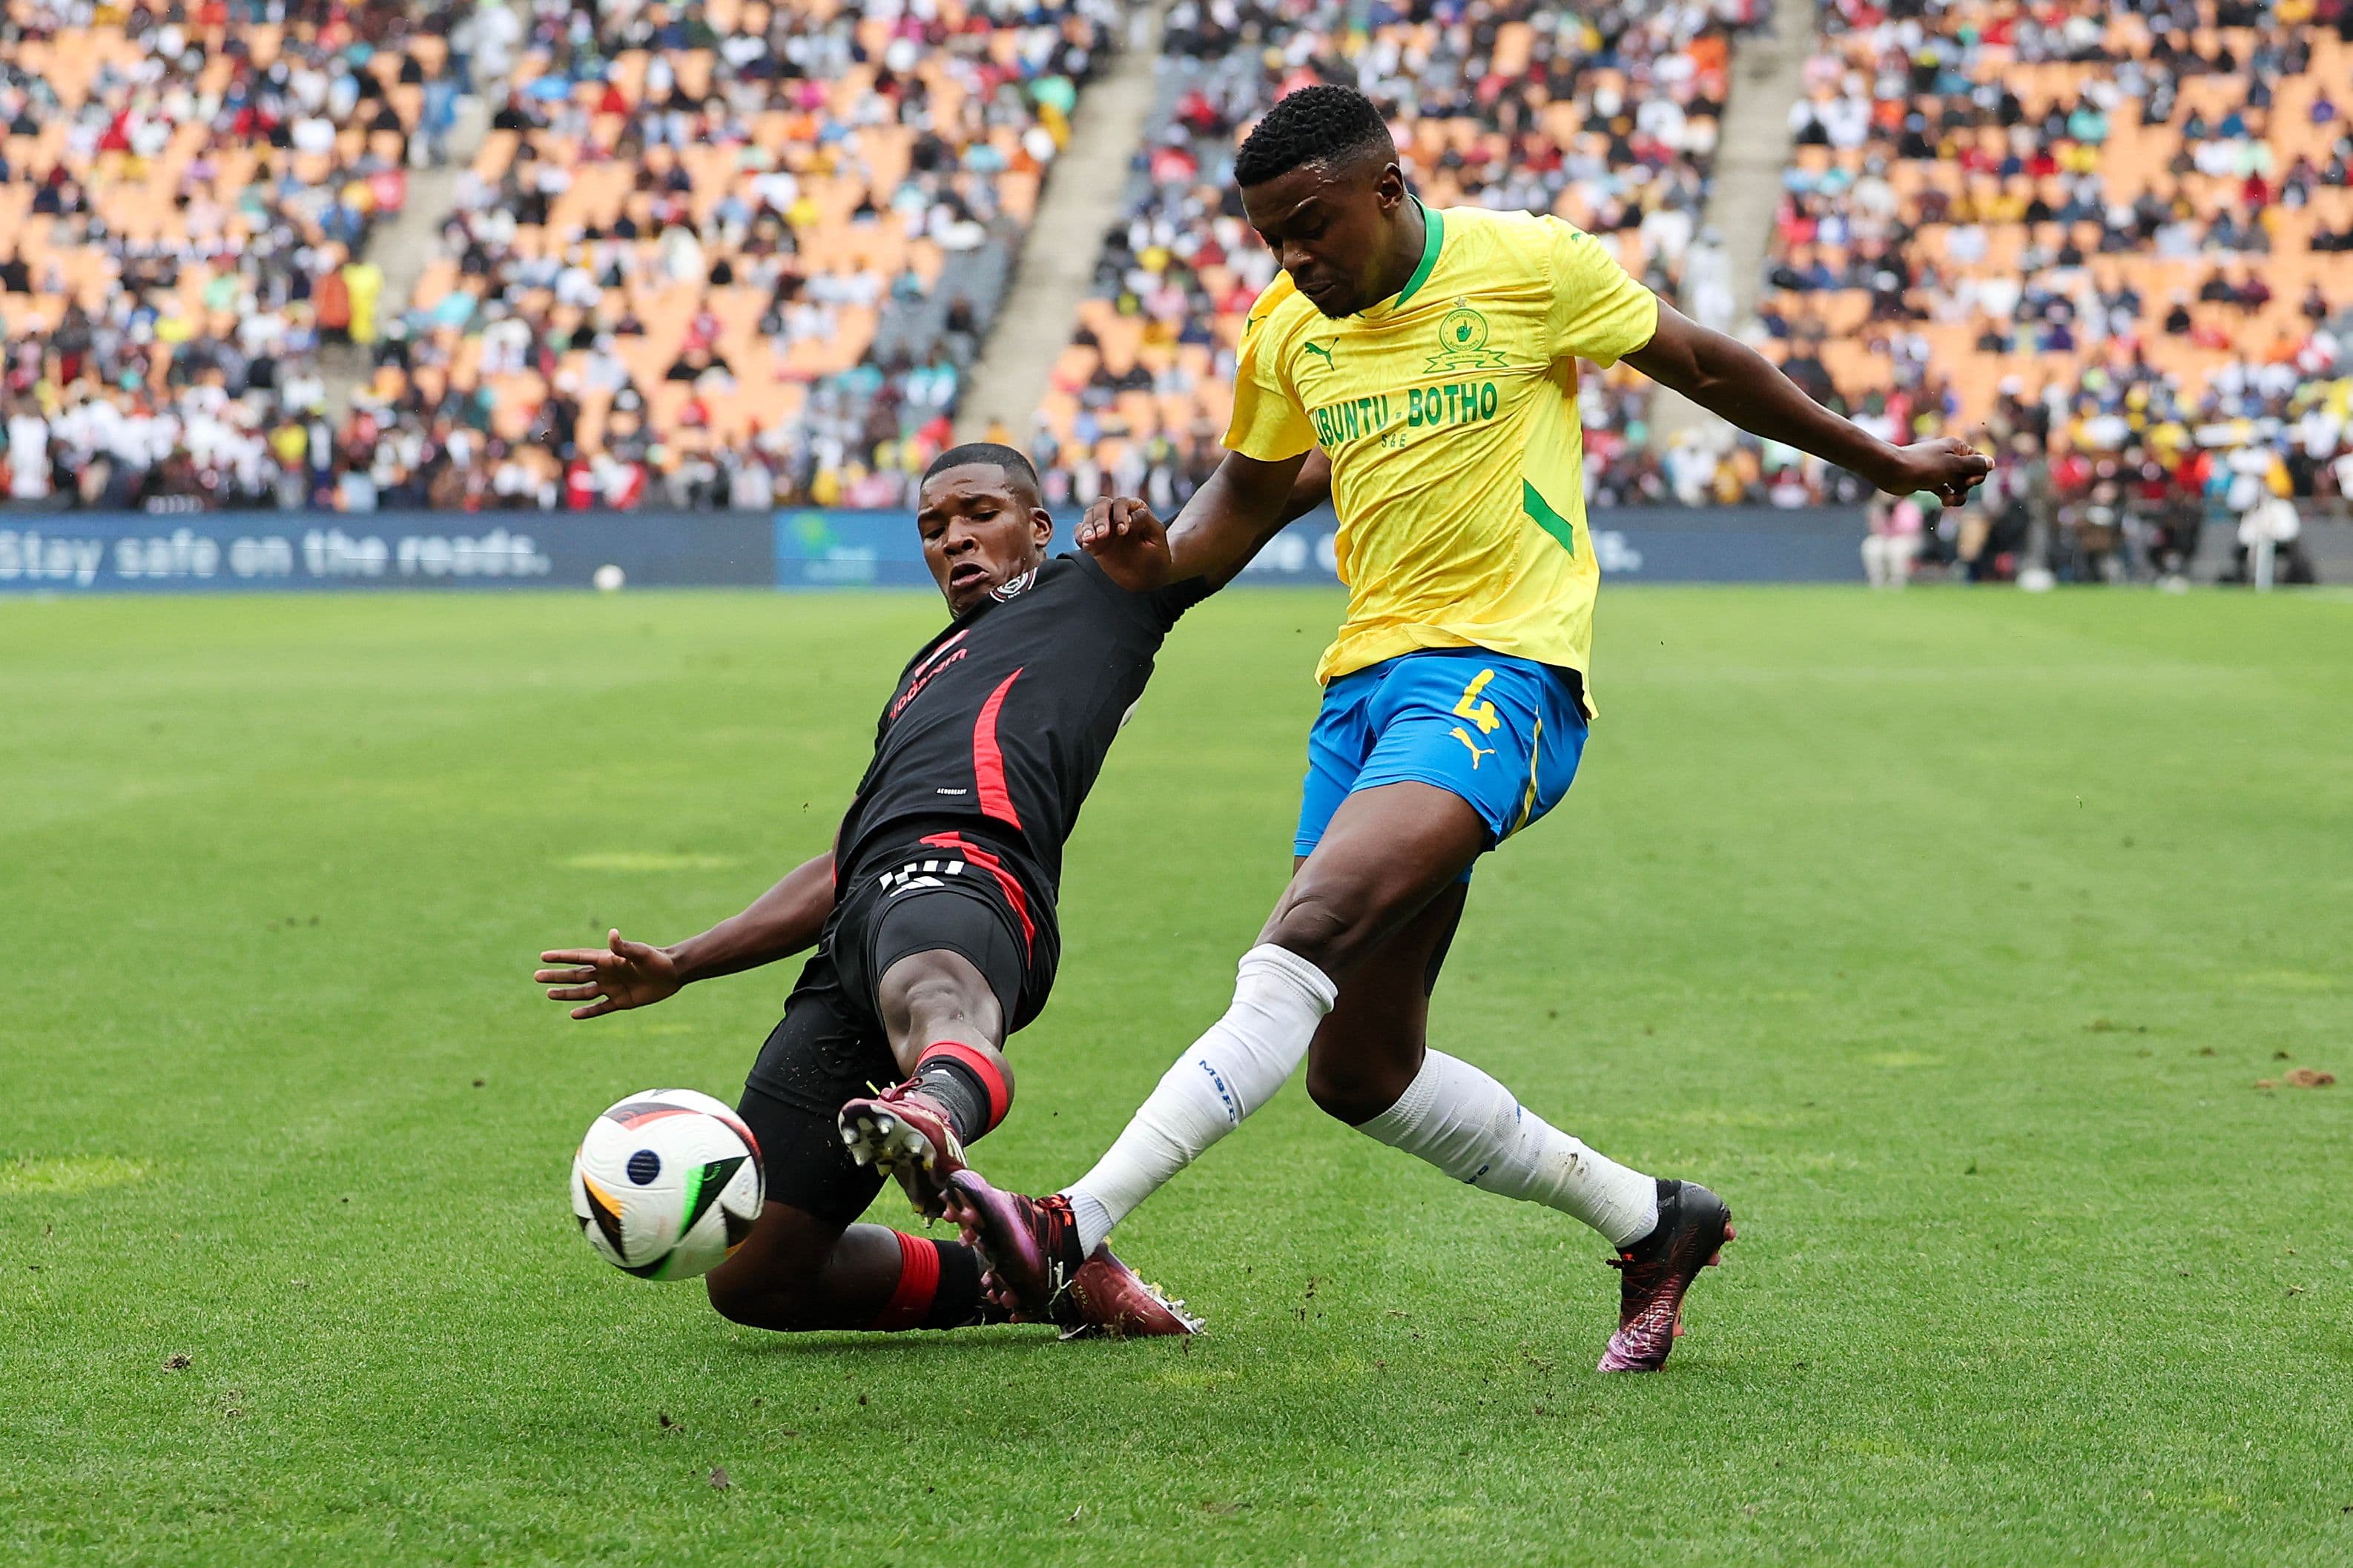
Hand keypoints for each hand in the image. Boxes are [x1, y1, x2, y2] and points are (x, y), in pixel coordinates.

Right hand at [535, 929, 681, 1019]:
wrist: (674, 973)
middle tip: (537, 976)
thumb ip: (624, 947)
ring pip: (584, 992)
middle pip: (576, 975)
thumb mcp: (641, 952)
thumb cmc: (657, 959)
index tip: (543, 956)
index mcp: (608, 959)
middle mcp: (606, 973)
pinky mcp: (621, 1001)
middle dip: (557, 976)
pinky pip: (600, 1008)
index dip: (561, 957)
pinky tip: (573, 1014)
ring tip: (548, 993)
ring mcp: (612, 987)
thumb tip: (612, 933)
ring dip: (566, 993)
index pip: (579, 957)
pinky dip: (587, 1012)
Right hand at [1074, 495, 1173, 591]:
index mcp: (1133, 509)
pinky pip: (1080, 532)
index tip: (1123, 532)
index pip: (1122, 503)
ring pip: (1089, 516)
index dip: (1120, 514)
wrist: (1148, 577)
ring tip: (1090, 540)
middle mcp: (1116, 514)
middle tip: (1102, 534)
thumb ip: (1146, 520)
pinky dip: (1079, 536)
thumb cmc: (1156, 555)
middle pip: (1101, 505)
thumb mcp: (1158, 537)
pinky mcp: (1094, 542)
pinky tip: (1085, 544)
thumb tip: (1130, 515)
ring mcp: (1104, 528)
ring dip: (1088, 526)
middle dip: (1100, 518)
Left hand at [1874, 437, 1994, 508]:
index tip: (1969, 481)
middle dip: (1966, 486)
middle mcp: (1951, 457)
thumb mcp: (1952, 465)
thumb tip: (1992, 463)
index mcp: (1957, 447)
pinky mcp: (1931, 481)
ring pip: (1959, 486)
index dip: (1979, 474)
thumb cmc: (1922, 466)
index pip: (1980, 462)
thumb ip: (1973, 465)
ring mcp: (1941, 470)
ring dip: (1958, 495)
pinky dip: (1948, 497)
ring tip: (1948, 500)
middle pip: (1971, 476)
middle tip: (1955, 488)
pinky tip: (1944, 502)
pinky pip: (1947, 491)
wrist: (1892, 471)